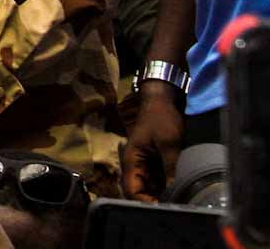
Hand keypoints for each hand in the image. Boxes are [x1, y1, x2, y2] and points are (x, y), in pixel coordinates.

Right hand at [121, 85, 184, 200]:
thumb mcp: (168, 143)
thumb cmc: (161, 118)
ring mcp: (145, 164)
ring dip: (160, 197)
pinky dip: (166, 188)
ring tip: (178, 205)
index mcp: (131, 161)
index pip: (131, 191)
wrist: (163, 100)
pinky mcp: (155, 163)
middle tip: (173, 211)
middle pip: (139, 193)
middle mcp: (135, 166)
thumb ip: (170, 168)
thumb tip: (174, 191)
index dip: (144, 203)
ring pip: (149, 189)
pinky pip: (158, 181)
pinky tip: (179, 194)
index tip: (162, 211)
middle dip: (153, 203)